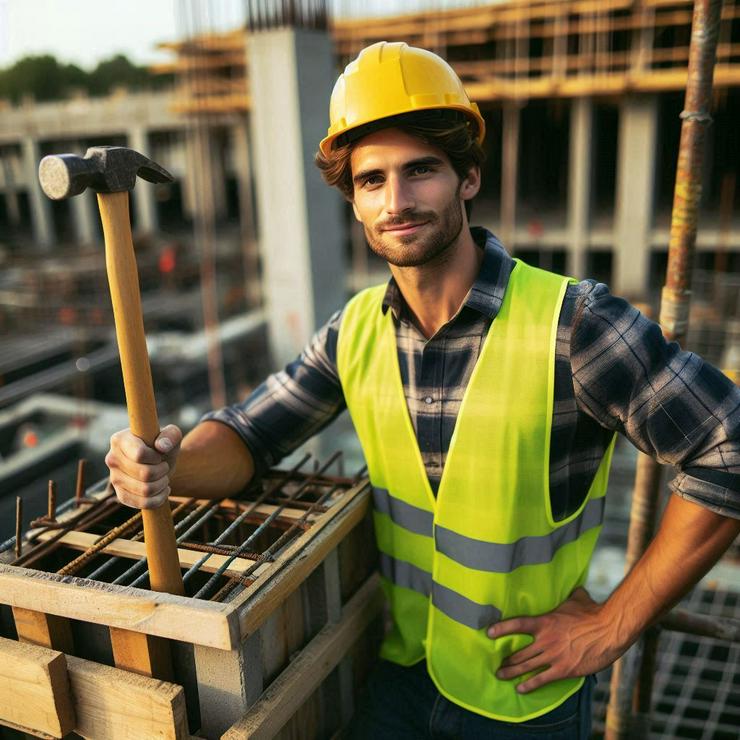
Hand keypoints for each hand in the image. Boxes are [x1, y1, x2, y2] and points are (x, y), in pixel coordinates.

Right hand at [105, 425, 181, 508]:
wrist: (160, 462)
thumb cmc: (163, 445)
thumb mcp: (171, 435)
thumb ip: (170, 435)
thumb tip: (162, 446)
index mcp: (120, 440)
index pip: (140, 454)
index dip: (156, 458)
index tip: (159, 455)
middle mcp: (112, 459)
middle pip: (145, 474)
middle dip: (162, 471)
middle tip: (164, 466)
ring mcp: (114, 479)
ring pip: (145, 490)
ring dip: (162, 484)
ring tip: (164, 477)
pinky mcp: (121, 495)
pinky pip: (142, 503)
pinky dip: (158, 499)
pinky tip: (162, 490)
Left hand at [488, 587, 624, 692]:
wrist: (608, 630)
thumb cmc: (592, 612)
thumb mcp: (576, 598)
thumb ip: (568, 594)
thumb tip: (572, 587)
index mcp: (544, 622)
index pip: (517, 624)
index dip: (501, 628)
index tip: (489, 632)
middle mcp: (545, 640)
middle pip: (519, 652)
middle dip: (506, 659)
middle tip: (497, 664)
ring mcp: (553, 656)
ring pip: (527, 666)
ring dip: (512, 672)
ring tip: (501, 675)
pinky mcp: (564, 669)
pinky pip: (542, 679)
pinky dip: (530, 685)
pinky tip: (520, 688)